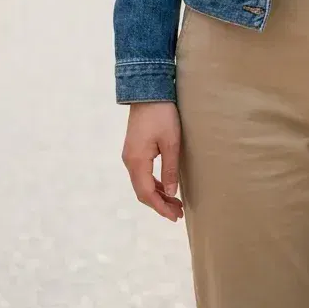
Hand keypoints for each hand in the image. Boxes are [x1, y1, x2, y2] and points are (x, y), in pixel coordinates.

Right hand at [122, 102, 183, 222]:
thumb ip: (170, 169)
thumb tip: (172, 193)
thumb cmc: (162, 114)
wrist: (148, 90)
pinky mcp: (134, 149)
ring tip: (175, 203)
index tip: (175, 217)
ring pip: (142, 183)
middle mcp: (129, 161)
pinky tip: (166, 186)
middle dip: (160, 204)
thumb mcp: (171, 142)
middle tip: (178, 212)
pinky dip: (154, 183)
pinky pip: (142, 173)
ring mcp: (130, 155)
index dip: (160, 208)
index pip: (147, 193)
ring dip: (158, 194)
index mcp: (137, 161)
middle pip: (142, 191)